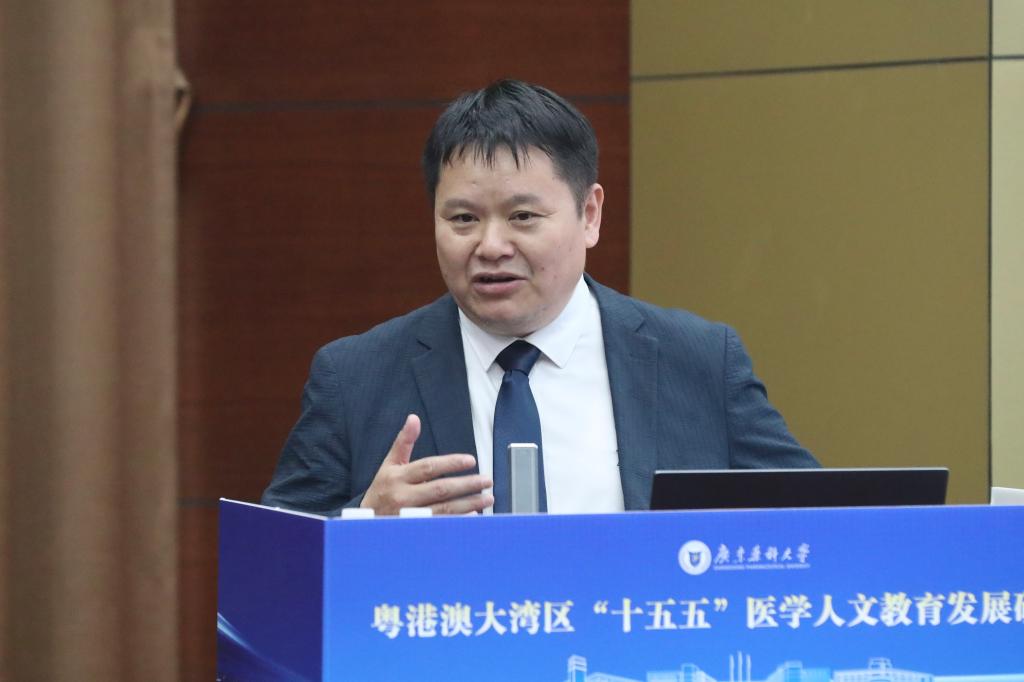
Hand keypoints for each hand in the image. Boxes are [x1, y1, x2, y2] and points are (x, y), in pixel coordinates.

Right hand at [360, 414, 493, 514]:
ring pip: (444, 510)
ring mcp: (408, 517)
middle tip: (486, 480)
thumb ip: (404, 442)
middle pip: (440, 490)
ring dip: (468, 504)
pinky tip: (474, 517)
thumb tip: (414, 418)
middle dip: (466, 485)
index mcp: (397, 477)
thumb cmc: (382, 490)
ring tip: (487, 498)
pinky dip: (458, 522)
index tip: (471, 461)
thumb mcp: (389, 464)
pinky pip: (440, 527)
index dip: (451, 463)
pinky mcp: (414, 532)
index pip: (428, 467)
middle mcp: (402, 497)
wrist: (366, 523)